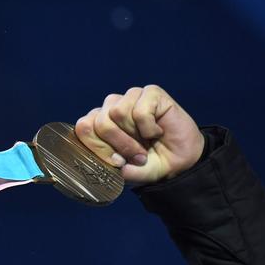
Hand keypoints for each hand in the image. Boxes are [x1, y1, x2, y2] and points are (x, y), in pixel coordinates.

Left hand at [75, 85, 204, 183]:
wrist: (181, 161)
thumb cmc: (149, 163)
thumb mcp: (127, 172)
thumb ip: (112, 167)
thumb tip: (107, 161)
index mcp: (99, 124)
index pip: (84, 127)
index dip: (98, 147)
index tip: (117, 162)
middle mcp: (111, 107)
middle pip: (100, 121)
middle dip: (119, 144)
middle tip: (137, 156)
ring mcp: (130, 97)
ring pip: (117, 112)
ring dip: (134, 136)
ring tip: (147, 142)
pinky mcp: (150, 92)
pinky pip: (140, 110)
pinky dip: (149, 127)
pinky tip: (157, 130)